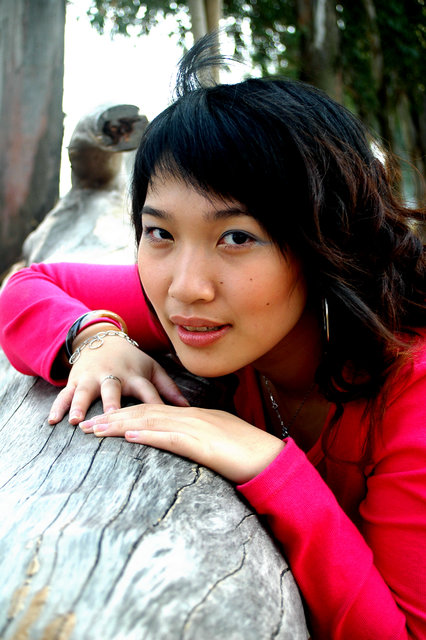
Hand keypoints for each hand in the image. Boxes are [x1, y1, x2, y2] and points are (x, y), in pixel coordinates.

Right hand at [48, 326, 188, 424]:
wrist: (103, 339)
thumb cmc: (132, 360)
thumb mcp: (152, 369)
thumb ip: (169, 388)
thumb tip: (189, 409)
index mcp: (135, 375)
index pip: (147, 392)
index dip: (155, 405)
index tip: (160, 423)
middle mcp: (113, 376)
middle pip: (113, 390)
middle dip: (112, 403)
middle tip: (112, 417)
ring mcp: (92, 378)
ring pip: (85, 392)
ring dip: (80, 405)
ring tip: (77, 421)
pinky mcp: (76, 380)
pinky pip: (64, 394)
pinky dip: (58, 407)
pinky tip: (53, 421)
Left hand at [79, 404, 284, 483]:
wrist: (272, 459)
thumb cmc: (249, 454)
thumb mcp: (219, 442)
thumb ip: (199, 439)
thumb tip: (181, 443)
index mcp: (196, 416)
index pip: (154, 411)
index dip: (126, 414)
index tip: (104, 420)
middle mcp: (192, 417)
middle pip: (146, 413)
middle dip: (113, 418)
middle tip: (86, 425)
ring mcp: (197, 428)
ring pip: (152, 422)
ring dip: (121, 425)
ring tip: (96, 430)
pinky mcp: (203, 445)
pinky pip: (171, 438)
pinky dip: (149, 435)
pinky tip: (130, 437)